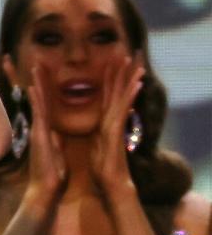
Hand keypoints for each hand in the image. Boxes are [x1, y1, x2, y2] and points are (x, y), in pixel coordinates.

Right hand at [23, 65, 67, 209]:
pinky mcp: (39, 136)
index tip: (38, 71)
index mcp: (46, 130)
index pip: (44, 103)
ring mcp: (38, 130)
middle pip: (36, 97)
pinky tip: (33, 87)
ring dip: (35, 84)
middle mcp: (40, 126)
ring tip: (34, 66)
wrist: (47, 190)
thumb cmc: (53, 175)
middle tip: (26, 62)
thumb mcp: (57, 154)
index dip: (41, 87)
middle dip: (33, 80)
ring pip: (37, 102)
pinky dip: (36, 100)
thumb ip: (56, 142)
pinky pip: (39, 114)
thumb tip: (56, 135)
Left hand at [91, 55, 143, 197]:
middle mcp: (113, 119)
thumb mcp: (97, 143)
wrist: (110, 181)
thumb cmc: (103, 165)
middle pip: (118, 91)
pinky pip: (123, 110)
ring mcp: (116, 124)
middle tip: (131, 53)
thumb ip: (99, 131)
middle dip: (123, 72)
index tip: (113, 61)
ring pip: (124, 96)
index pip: (108, 94)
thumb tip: (100, 124)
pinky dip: (130, 97)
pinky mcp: (117, 131)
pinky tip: (138, 84)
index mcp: (105, 120)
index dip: (111, 77)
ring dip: (130, 79)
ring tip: (138, 62)